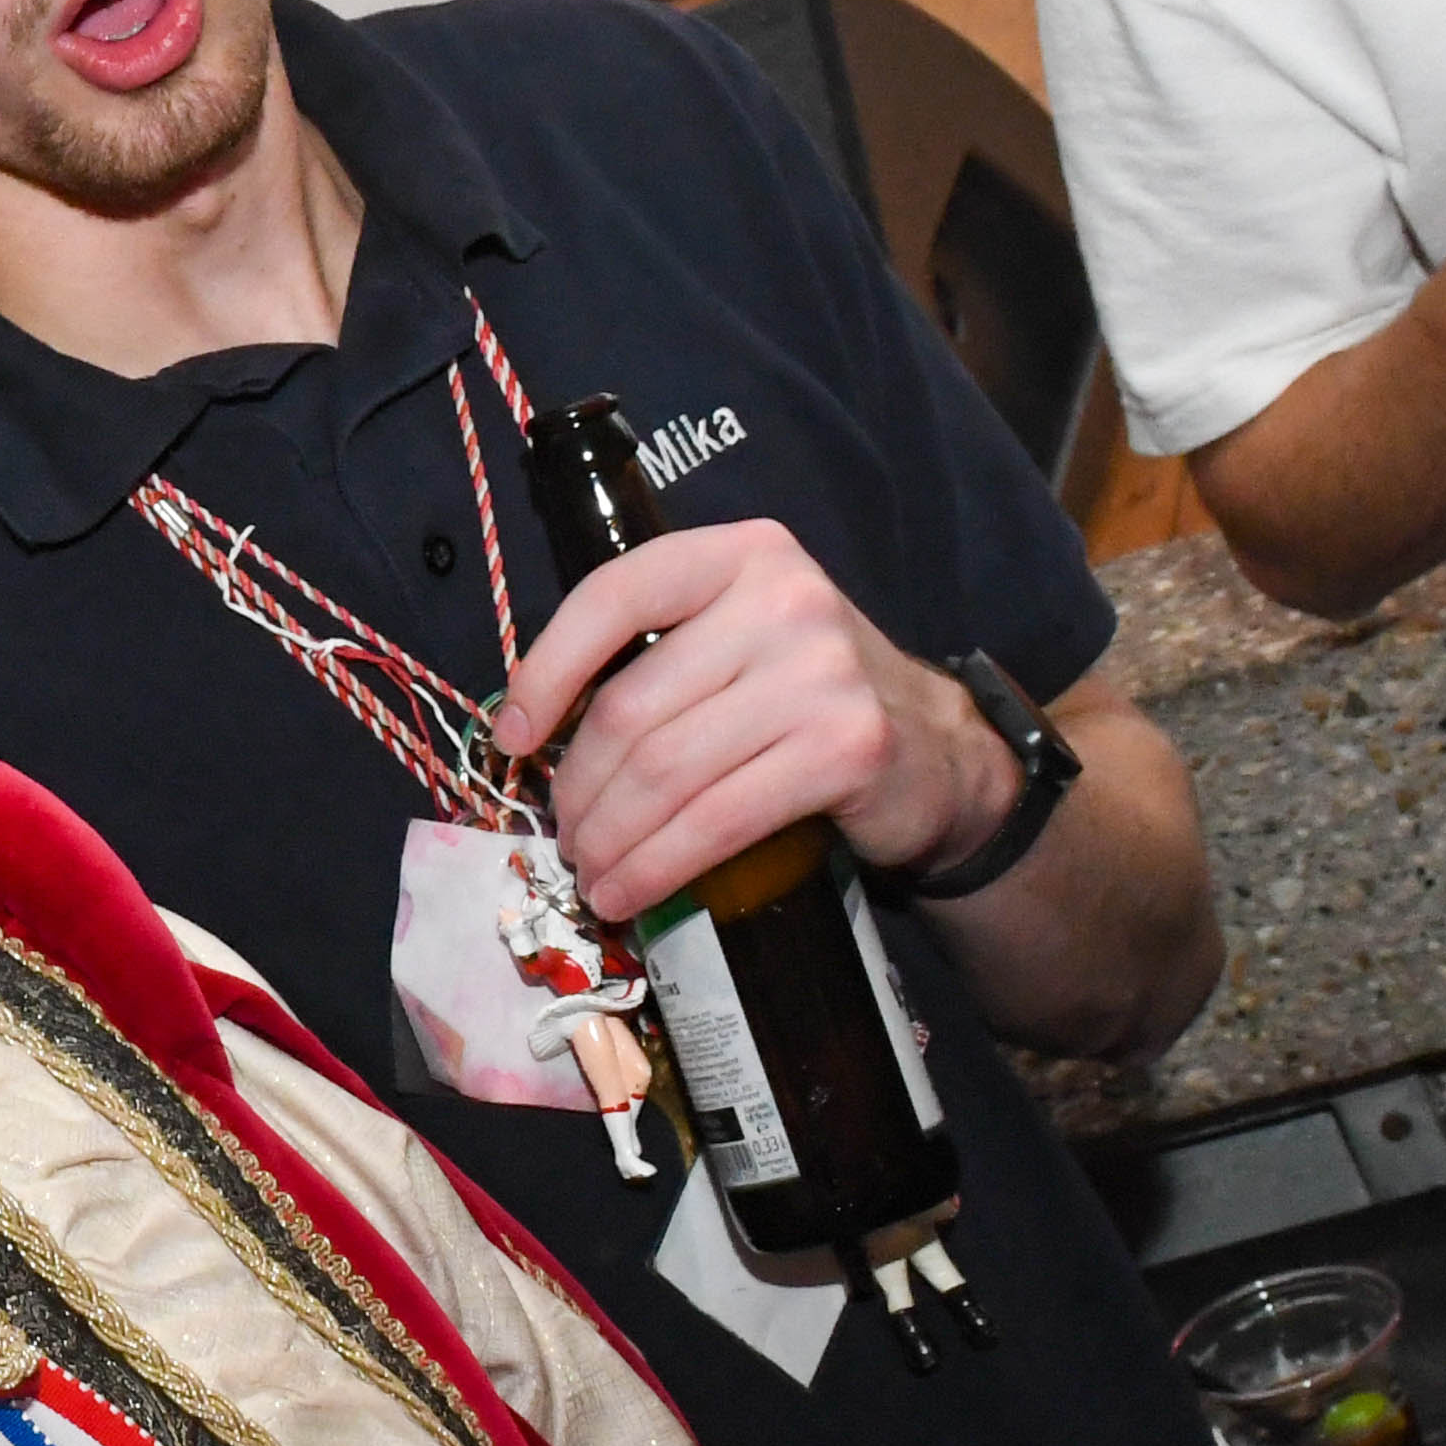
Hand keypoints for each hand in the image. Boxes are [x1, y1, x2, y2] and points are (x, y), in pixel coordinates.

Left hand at [495, 517, 1012, 923]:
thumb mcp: (733, 639)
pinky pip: (716, 819)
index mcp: (739, 554)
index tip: (510, 738)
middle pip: (632, 708)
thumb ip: (652, 654)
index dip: (547, 673)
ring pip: (665, 773)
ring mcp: (821, 674)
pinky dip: (657, 866)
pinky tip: (628, 891)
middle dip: (578, 787)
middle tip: (564, 834)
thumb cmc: (804, 694)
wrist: (935, 748)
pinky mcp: (843, 750)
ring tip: (590, 870)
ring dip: (610, 838)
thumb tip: (530, 728)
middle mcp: (783, 600)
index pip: (613, 596)